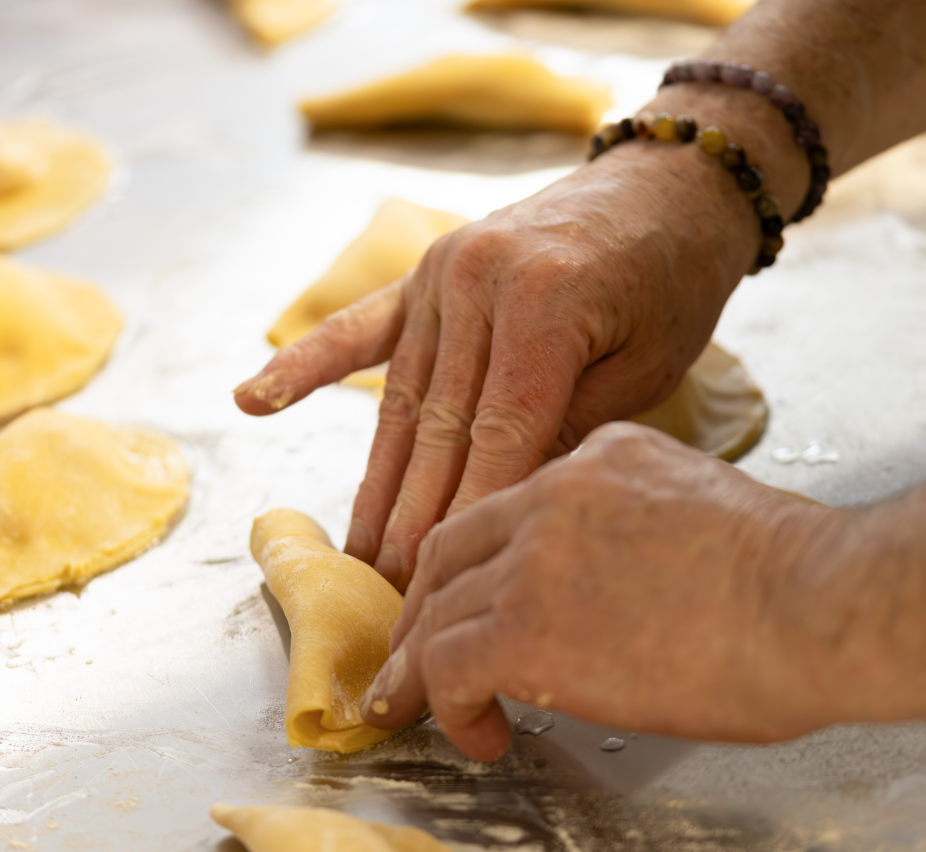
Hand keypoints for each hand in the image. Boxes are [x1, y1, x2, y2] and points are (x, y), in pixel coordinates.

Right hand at [235, 136, 765, 592]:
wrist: (665, 185)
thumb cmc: (671, 283)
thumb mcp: (645, 368)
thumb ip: (565, 430)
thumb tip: (496, 506)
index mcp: (545, 302)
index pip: (499, 435)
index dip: (471, 513)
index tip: (446, 583)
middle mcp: (478, 281)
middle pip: (438, 426)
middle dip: (414, 516)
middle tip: (391, 591)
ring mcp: (442, 273)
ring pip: (401, 399)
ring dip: (378, 480)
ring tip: (355, 550)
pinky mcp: (424, 272)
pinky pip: (360, 329)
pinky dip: (307, 366)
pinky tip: (254, 399)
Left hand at [358, 423, 850, 761]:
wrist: (814, 605)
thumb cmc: (790, 578)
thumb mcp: (698, 506)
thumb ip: (636, 524)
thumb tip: (615, 582)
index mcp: (599, 461)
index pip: (507, 509)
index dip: (476, 562)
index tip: (469, 599)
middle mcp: (552, 496)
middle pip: (453, 550)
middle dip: (425, 606)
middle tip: (416, 652)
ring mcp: (532, 557)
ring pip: (439, 609)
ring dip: (422, 664)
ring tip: (417, 704)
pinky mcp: (523, 626)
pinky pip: (447, 665)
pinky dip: (444, 703)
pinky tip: (477, 735)